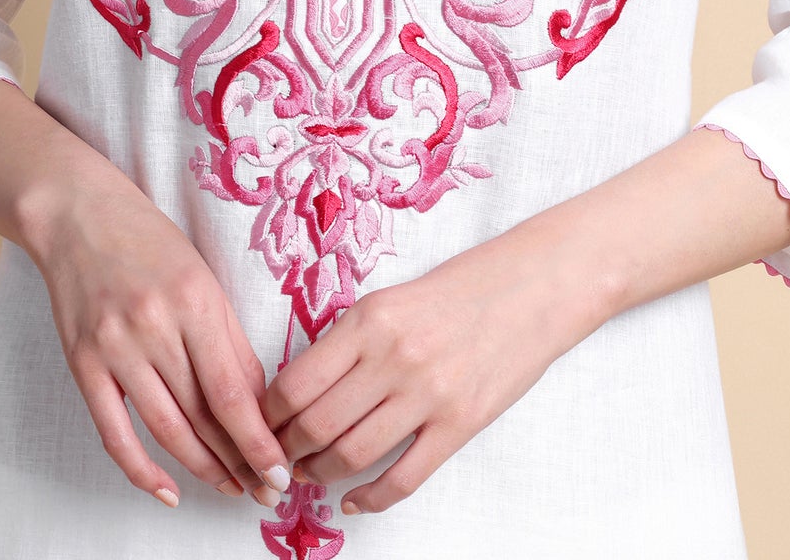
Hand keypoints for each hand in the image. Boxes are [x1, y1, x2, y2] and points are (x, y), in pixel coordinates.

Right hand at [25, 169, 293, 511]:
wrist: (78, 215)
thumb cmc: (149, 243)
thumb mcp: (202, 279)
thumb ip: (229, 341)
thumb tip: (259, 404)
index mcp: (194, 300)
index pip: (232, 390)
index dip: (258, 440)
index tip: (281, 471)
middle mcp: (154, 326)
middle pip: (202, 415)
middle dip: (239, 461)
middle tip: (266, 491)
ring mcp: (114, 347)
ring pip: (166, 429)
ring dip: (202, 469)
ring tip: (230, 489)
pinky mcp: (82, 363)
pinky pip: (114, 432)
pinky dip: (141, 470)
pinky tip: (167, 492)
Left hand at [260, 219, 602, 516]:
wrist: (529, 288)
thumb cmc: (457, 289)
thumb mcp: (390, 298)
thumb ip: (348, 340)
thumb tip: (300, 389)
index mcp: (368, 319)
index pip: (296, 383)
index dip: (268, 415)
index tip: (259, 425)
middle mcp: (393, 357)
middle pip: (317, 425)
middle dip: (286, 450)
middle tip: (276, 457)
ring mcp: (428, 394)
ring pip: (352, 455)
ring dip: (320, 474)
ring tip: (308, 475)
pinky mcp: (459, 424)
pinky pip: (403, 478)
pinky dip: (370, 499)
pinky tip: (354, 501)